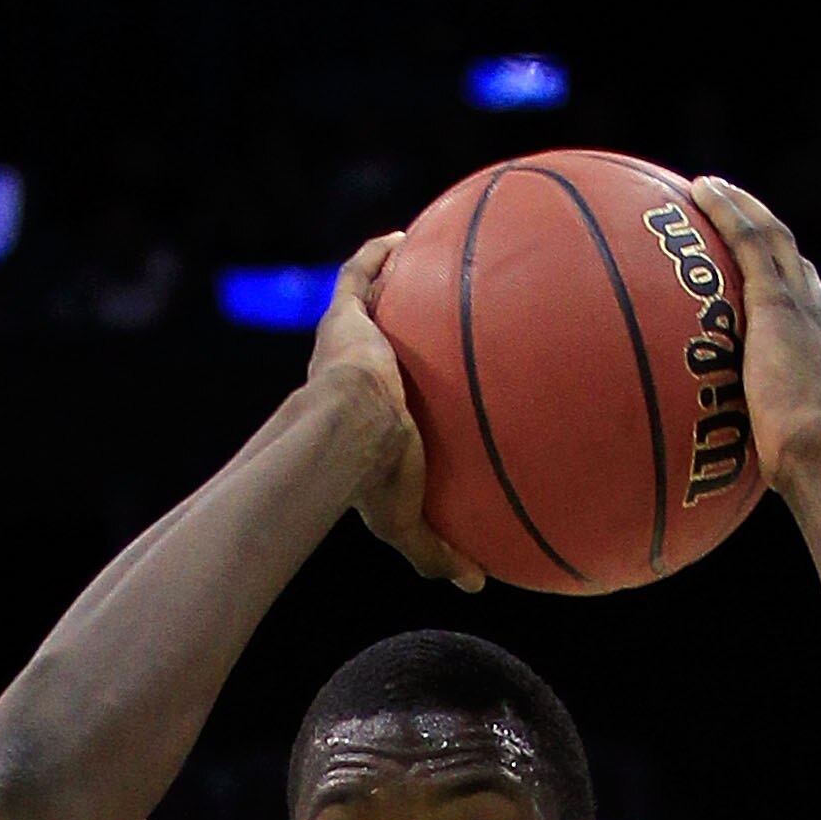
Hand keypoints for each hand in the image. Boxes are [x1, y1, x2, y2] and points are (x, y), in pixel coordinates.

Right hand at [309, 237, 485, 595]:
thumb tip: (477, 583)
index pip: (378, 400)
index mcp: (360, 420)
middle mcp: (348, 376)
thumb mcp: (407, 519)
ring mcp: (344, 343)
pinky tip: (405, 236)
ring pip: (365, 305)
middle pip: (372, 348)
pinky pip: (359, 272)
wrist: (344, 434)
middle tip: (425, 321)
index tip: (421, 387)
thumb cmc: (370, 479)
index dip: (395, 393)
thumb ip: (439, 549)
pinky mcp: (343, 314)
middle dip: (393, 331)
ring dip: (385, 284)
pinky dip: (378, 253)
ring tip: (418, 262)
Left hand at [687, 179, 820, 493]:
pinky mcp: (777, 305)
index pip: (806, 303)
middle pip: (792, 259)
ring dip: (742, 206)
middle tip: (733, 213)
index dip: (785, 279)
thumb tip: (718, 488)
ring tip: (707, 188)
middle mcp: (817, 319)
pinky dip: (727, 211)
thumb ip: (754, 453)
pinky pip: (748, 241)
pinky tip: (698, 190)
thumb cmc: (804, 476)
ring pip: (772, 237)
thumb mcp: (779, 459)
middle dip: (764, 230)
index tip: (762, 272)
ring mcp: (800, 307)